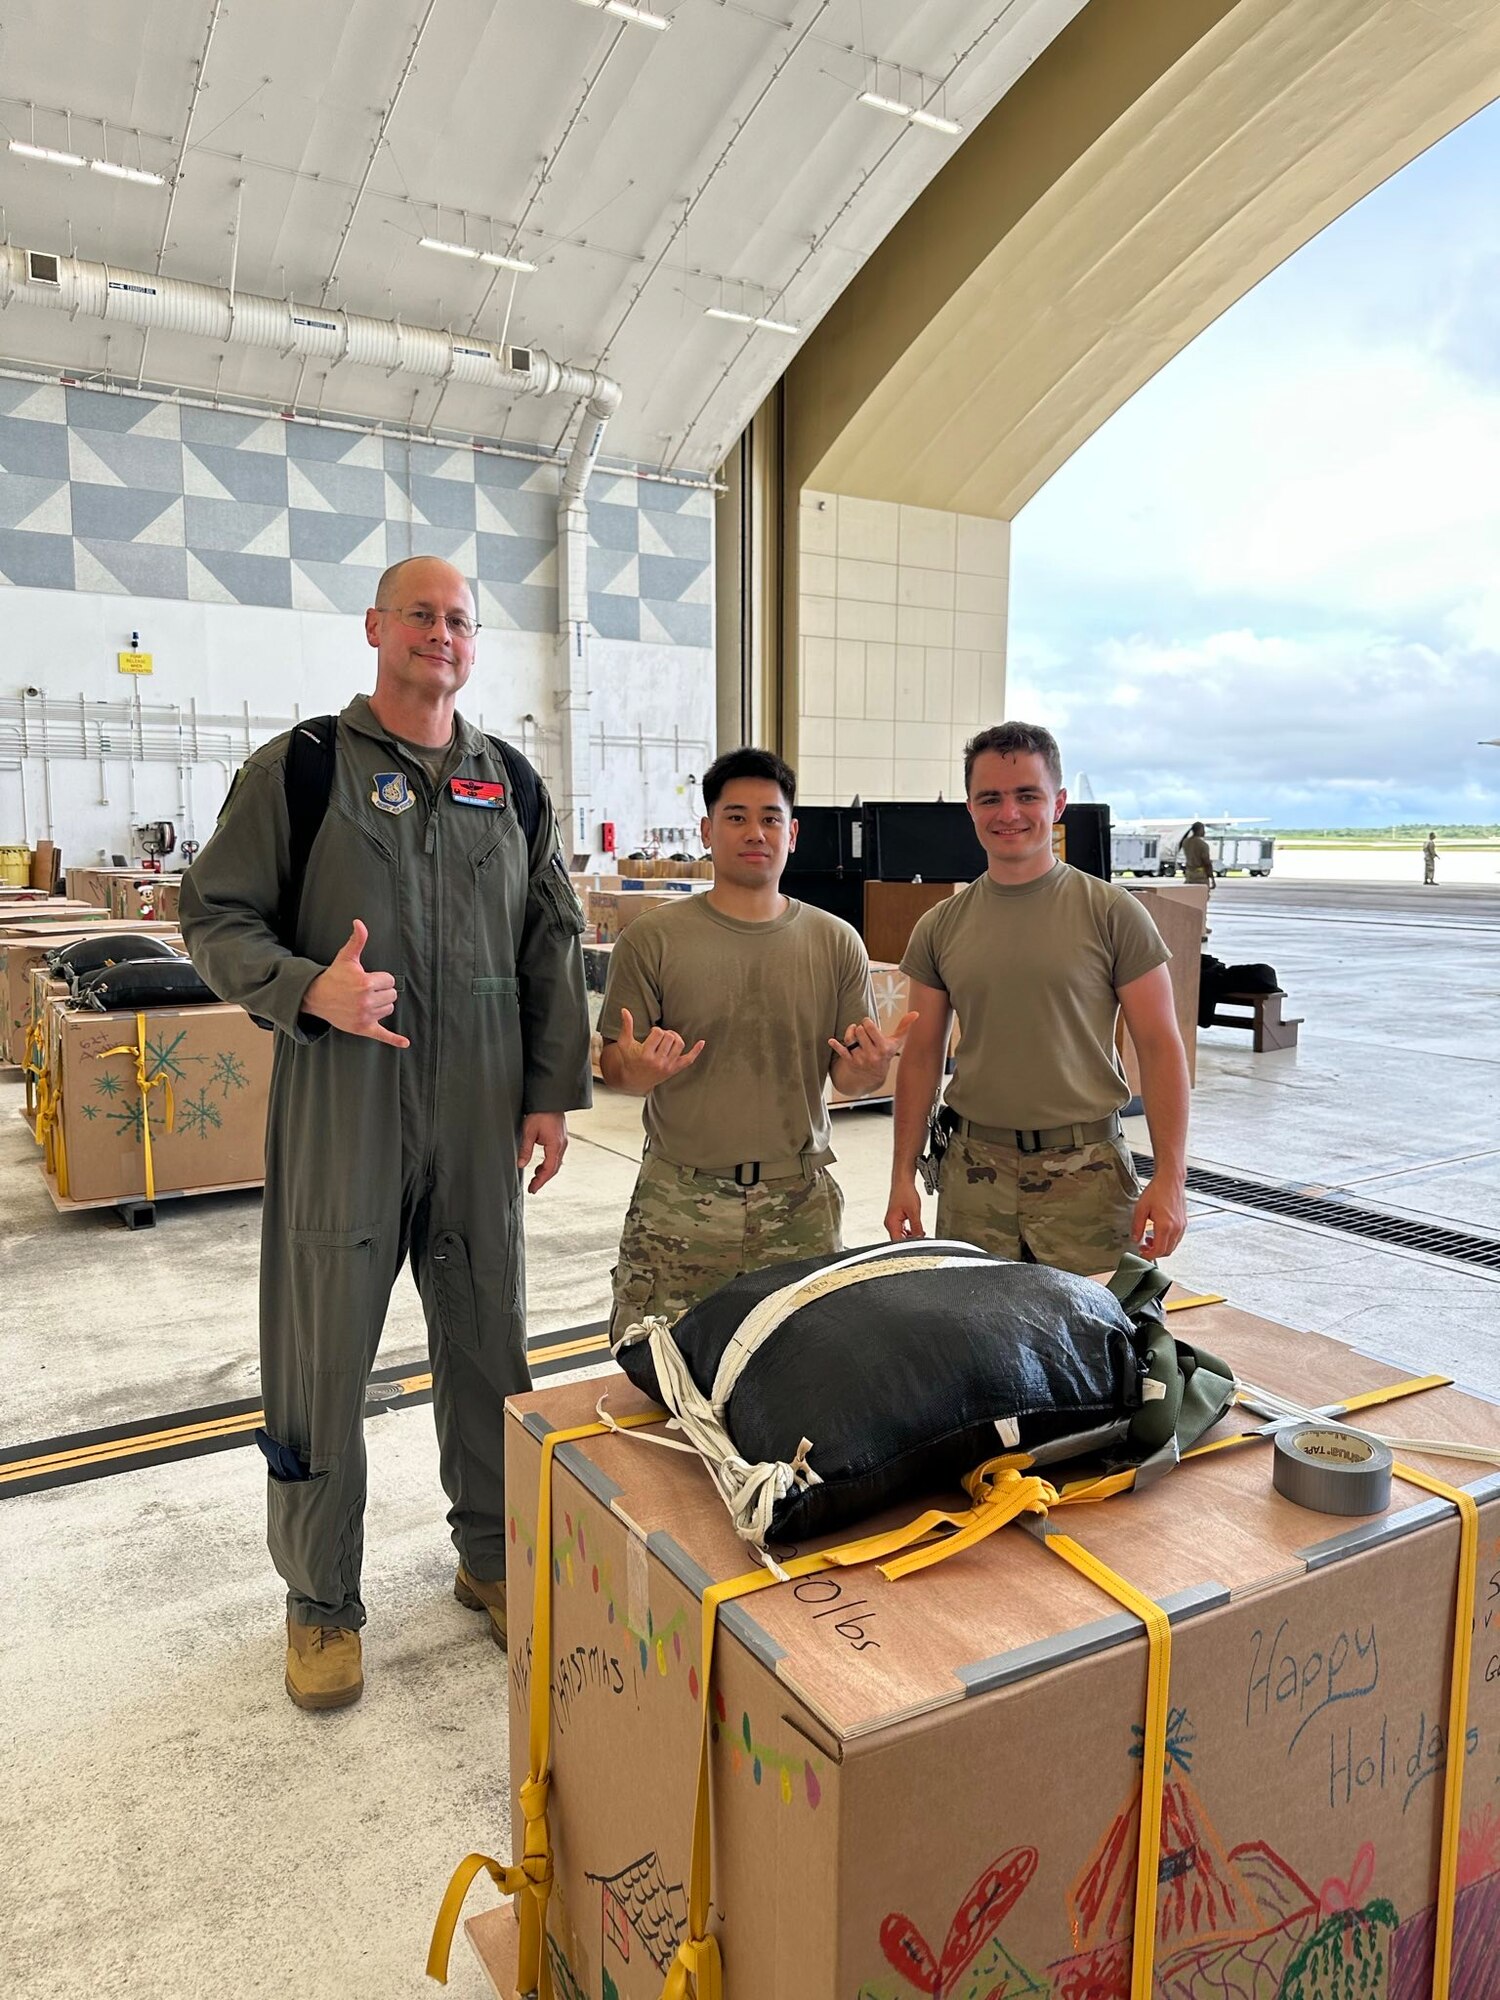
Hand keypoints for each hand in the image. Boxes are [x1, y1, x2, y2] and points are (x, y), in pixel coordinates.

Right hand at [302, 920, 408, 1047]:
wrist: (317, 997)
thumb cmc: (334, 976)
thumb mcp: (346, 957)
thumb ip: (357, 940)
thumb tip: (359, 922)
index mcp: (365, 983)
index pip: (390, 980)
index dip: (381, 978)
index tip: (368, 979)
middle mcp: (366, 1001)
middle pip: (392, 995)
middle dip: (381, 991)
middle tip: (365, 990)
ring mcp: (365, 1016)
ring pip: (388, 1009)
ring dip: (381, 1005)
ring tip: (364, 1001)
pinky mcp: (363, 1028)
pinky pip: (383, 1035)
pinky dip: (394, 1040)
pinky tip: (405, 1043)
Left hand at [518, 1112, 567, 1193]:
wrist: (550, 1099)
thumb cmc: (540, 1113)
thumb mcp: (529, 1132)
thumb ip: (525, 1149)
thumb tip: (520, 1164)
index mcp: (555, 1145)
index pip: (549, 1169)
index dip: (540, 1181)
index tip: (533, 1189)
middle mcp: (562, 1145)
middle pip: (554, 1168)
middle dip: (543, 1179)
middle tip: (533, 1188)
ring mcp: (563, 1142)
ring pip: (556, 1163)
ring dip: (546, 1171)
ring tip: (535, 1177)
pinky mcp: (560, 1138)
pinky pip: (556, 1156)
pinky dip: (548, 1163)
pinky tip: (541, 1164)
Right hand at [614, 1007, 705, 1091]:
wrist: (634, 1080)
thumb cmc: (629, 1059)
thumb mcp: (625, 1043)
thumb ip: (626, 1026)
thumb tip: (624, 1010)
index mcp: (645, 1055)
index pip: (658, 1033)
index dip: (656, 1029)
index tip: (652, 1033)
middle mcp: (658, 1062)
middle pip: (670, 1037)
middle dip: (665, 1033)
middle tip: (659, 1036)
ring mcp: (667, 1067)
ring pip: (680, 1044)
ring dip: (675, 1038)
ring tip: (668, 1039)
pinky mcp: (674, 1070)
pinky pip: (689, 1059)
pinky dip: (696, 1050)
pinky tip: (701, 1042)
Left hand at [829, 1010, 918, 1082]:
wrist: (874, 1075)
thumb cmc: (885, 1053)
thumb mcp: (896, 1042)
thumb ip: (905, 1027)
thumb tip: (916, 1013)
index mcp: (882, 1048)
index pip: (869, 1027)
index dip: (867, 1022)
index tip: (868, 1025)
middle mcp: (871, 1054)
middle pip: (859, 1031)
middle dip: (860, 1028)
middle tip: (863, 1032)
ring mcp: (860, 1059)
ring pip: (849, 1038)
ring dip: (850, 1032)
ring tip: (854, 1033)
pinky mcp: (850, 1062)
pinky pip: (841, 1050)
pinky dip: (835, 1045)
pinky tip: (831, 1040)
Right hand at [884, 1176, 925, 1242]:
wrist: (903, 1182)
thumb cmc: (905, 1193)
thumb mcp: (914, 1212)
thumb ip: (917, 1228)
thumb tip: (920, 1238)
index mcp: (891, 1223)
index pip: (898, 1242)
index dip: (909, 1246)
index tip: (918, 1246)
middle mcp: (889, 1224)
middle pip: (899, 1240)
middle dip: (911, 1241)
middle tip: (921, 1238)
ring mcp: (892, 1222)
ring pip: (901, 1236)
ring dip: (910, 1236)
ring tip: (920, 1232)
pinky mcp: (895, 1219)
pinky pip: (902, 1230)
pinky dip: (909, 1231)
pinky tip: (916, 1229)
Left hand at [1131, 1174, 1186, 1257]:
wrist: (1170, 1180)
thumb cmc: (1157, 1190)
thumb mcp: (1141, 1208)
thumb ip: (1137, 1226)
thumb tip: (1136, 1239)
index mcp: (1165, 1226)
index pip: (1159, 1250)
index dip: (1149, 1255)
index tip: (1142, 1253)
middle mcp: (1176, 1228)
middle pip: (1167, 1251)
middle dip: (1155, 1252)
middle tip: (1144, 1247)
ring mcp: (1182, 1226)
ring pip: (1173, 1246)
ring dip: (1162, 1247)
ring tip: (1150, 1239)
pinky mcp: (1184, 1222)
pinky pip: (1177, 1238)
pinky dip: (1168, 1241)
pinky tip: (1159, 1233)